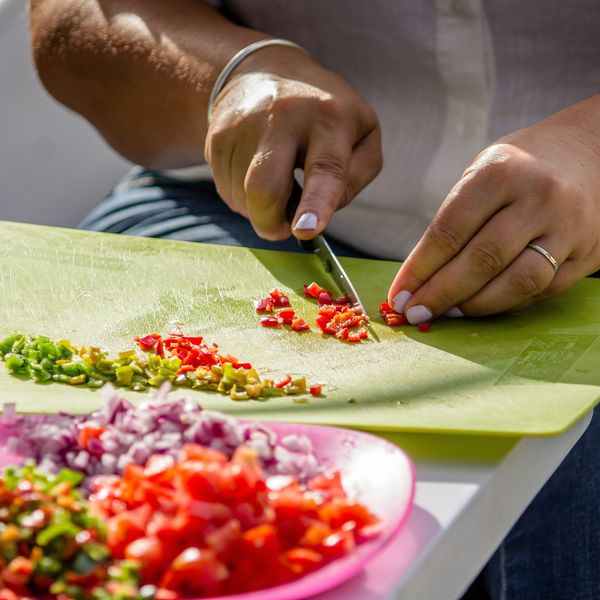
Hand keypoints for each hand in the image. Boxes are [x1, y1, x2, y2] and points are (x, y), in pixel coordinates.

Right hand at [205, 47, 381, 240]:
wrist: (267, 69)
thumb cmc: (326, 114)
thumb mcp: (363, 135)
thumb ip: (355, 177)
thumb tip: (322, 212)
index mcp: (330, 119)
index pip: (324, 168)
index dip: (316, 204)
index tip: (306, 231)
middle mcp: (283, 117)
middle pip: (264, 189)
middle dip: (270, 223)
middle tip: (282, 228)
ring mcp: (243, 125)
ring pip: (242, 198)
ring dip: (259, 209)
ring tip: (276, 181)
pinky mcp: (216, 136)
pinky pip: (226, 190)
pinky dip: (244, 197)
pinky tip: (256, 173)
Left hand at [387, 97, 599, 322]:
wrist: (588, 155)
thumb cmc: (517, 170)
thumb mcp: (479, 175)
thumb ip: (453, 222)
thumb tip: (418, 279)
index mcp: (500, 172)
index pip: (450, 231)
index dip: (419, 270)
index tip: (398, 295)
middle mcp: (538, 197)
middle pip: (482, 260)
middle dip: (441, 293)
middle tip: (415, 312)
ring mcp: (568, 227)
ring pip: (517, 282)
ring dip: (475, 306)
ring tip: (448, 312)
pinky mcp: (587, 253)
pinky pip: (541, 291)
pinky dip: (505, 305)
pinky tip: (481, 306)